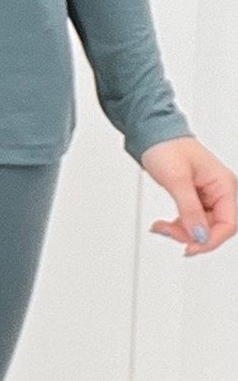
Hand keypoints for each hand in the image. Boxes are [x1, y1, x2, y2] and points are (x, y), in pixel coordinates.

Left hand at [139, 135, 235, 255]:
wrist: (153, 133)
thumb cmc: (167, 147)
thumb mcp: (177, 180)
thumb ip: (189, 209)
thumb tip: (199, 235)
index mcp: (224, 185)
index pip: (228, 224)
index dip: (210, 240)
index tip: (189, 248)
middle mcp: (221, 191)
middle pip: (215, 228)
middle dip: (191, 235)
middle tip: (168, 231)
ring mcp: (210, 195)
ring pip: (202, 227)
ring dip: (182, 231)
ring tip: (161, 227)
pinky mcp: (197, 198)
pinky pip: (193, 220)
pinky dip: (178, 225)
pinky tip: (164, 225)